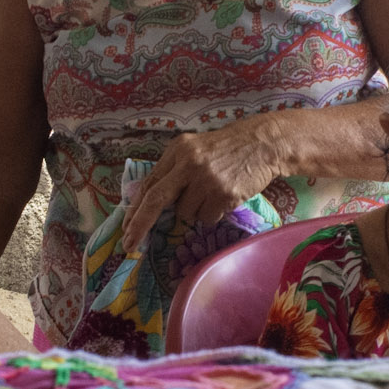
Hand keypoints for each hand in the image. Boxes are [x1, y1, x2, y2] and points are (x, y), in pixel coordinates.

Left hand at [120, 117, 282, 250]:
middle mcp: (188, 163)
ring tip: (211, 193)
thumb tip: (148, 202)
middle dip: (140, 224)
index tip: (126, 229)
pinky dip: (213, 213)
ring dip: (195, 211)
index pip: (150, 183)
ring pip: (186, 213)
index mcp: (177, 150)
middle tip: (129, 244)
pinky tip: (223, 197)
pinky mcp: (224, 193)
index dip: (135, 209)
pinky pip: (207, 218)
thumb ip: (173, 171)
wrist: (263, 144)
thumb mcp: (195, 150)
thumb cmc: (226, 149)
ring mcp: (206, 179)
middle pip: (156, 200)